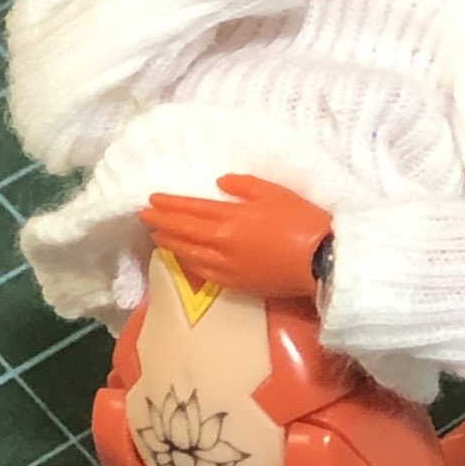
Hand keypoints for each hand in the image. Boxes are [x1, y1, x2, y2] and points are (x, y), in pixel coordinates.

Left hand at [140, 174, 332, 299]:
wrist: (320, 261)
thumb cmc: (302, 222)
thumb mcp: (275, 192)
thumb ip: (244, 185)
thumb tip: (218, 182)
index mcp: (231, 216)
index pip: (191, 209)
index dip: (169, 204)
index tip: (151, 200)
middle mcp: (222, 242)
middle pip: (184, 231)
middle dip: (161, 222)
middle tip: (144, 216)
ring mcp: (227, 265)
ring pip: (189, 253)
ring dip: (170, 243)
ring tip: (157, 235)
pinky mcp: (236, 283)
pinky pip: (203, 272)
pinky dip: (188, 263)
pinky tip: (181, 258)